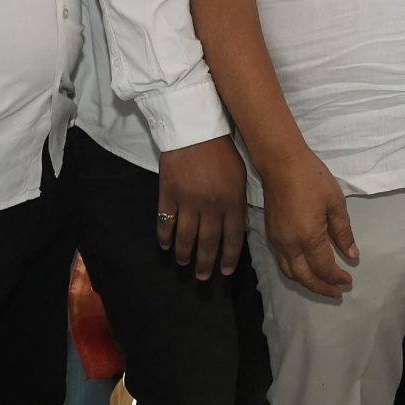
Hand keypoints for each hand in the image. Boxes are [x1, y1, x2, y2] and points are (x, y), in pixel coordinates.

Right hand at [156, 135, 249, 280]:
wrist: (195, 127)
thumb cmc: (222, 149)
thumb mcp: (240, 174)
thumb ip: (237, 201)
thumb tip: (236, 226)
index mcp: (232, 200)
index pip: (233, 237)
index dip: (229, 256)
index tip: (225, 271)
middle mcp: (211, 205)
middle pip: (208, 242)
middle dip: (206, 263)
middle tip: (203, 277)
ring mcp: (187, 200)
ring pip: (185, 236)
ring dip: (184, 254)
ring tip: (183, 264)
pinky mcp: (168, 193)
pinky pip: (165, 220)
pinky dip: (164, 236)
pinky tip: (165, 246)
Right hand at [257, 150, 358, 299]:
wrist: (281, 162)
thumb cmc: (312, 179)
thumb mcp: (335, 203)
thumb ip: (343, 233)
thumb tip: (352, 256)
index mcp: (308, 237)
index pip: (324, 268)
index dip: (337, 278)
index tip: (349, 281)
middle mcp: (289, 245)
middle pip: (305, 277)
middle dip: (322, 288)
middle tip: (337, 294)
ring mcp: (277, 241)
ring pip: (290, 273)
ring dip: (307, 283)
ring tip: (322, 286)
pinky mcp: (270, 234)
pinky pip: (282, 262)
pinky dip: (294, 272)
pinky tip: (305, 269)